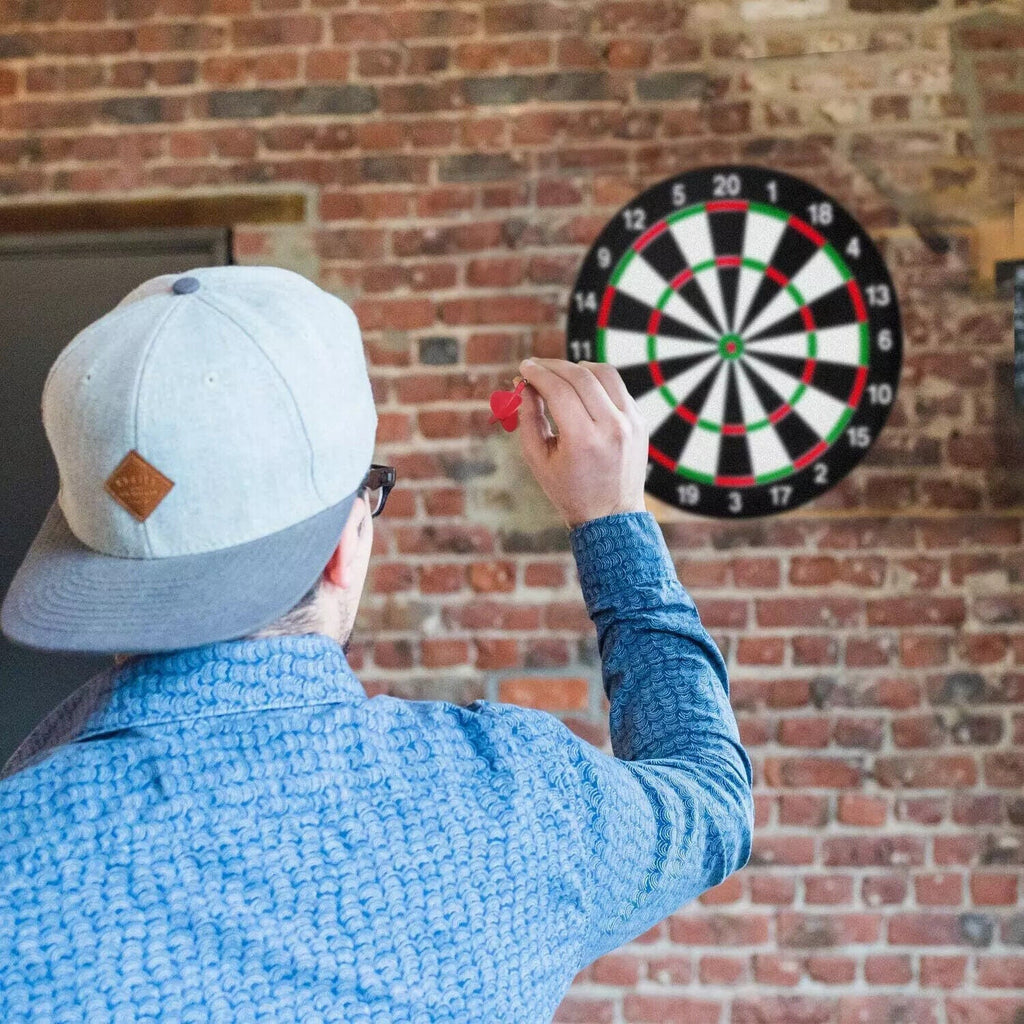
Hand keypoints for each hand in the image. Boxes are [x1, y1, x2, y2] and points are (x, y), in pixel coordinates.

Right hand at [516, 357, 648, 529]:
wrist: (611, 515)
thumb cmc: (569, 491)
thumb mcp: (538, 460)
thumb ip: (528, 419)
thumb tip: (525, 385)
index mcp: (584, 440)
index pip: (558, 389)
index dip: (538, 373)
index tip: (524, 368)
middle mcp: (612, 427)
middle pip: (580, 376)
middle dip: (553, 366)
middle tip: (536, 367)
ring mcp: (631, 422)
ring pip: (604, 373)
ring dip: (578, 367)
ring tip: (560, 375)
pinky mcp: (640, 420)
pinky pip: (617, 387)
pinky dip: (597, 381)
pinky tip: (581, 389)